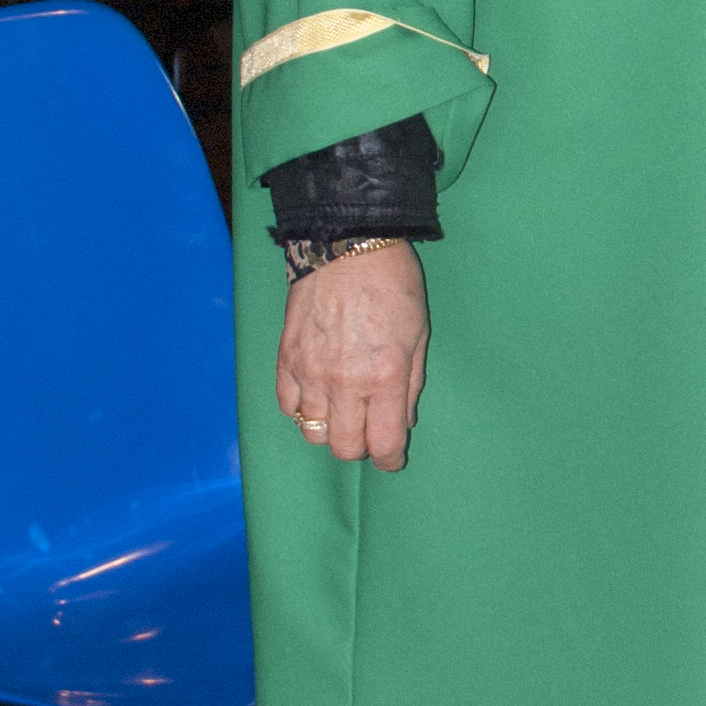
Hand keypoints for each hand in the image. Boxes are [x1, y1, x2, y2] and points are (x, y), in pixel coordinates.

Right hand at [274, 241, 430, 469]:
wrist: (346, 244)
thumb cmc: (393, 285)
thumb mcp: (419, 336)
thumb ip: (411, 385)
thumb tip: (401, 422)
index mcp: (385, 378)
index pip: (382, 444)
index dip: (388, 460)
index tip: (391, 459)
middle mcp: (344, 383)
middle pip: (344, 447)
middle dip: (360, 447)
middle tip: (368, 432)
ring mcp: (310, 372)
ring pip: (313, 432)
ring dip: (330, 430)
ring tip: (343, 412)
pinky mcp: (286, 358)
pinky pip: (288, 406)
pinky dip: (302, 410)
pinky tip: (317, 397)